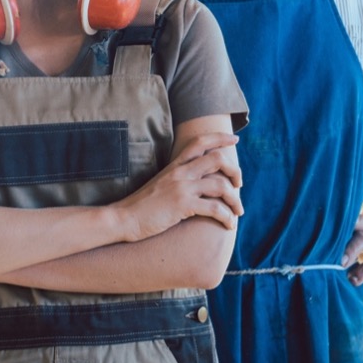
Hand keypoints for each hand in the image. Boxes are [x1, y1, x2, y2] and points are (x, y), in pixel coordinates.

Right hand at [114, 131, 242, 240]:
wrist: (124, 218)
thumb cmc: (143, 205)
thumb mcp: (162, 183)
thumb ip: (179, 177)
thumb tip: (200, 180)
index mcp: (175, 165)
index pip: (200, 141)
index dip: (220, 138)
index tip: (235, 140)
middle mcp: (180, 172)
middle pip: (217, 159)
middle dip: (235, 171)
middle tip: (239, 185)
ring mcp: (181, 188)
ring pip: (220, 185)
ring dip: (235, 199)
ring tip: (238, 211)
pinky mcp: (182, 205)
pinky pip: (214, 208)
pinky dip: (226, 217)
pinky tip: (229, 224)